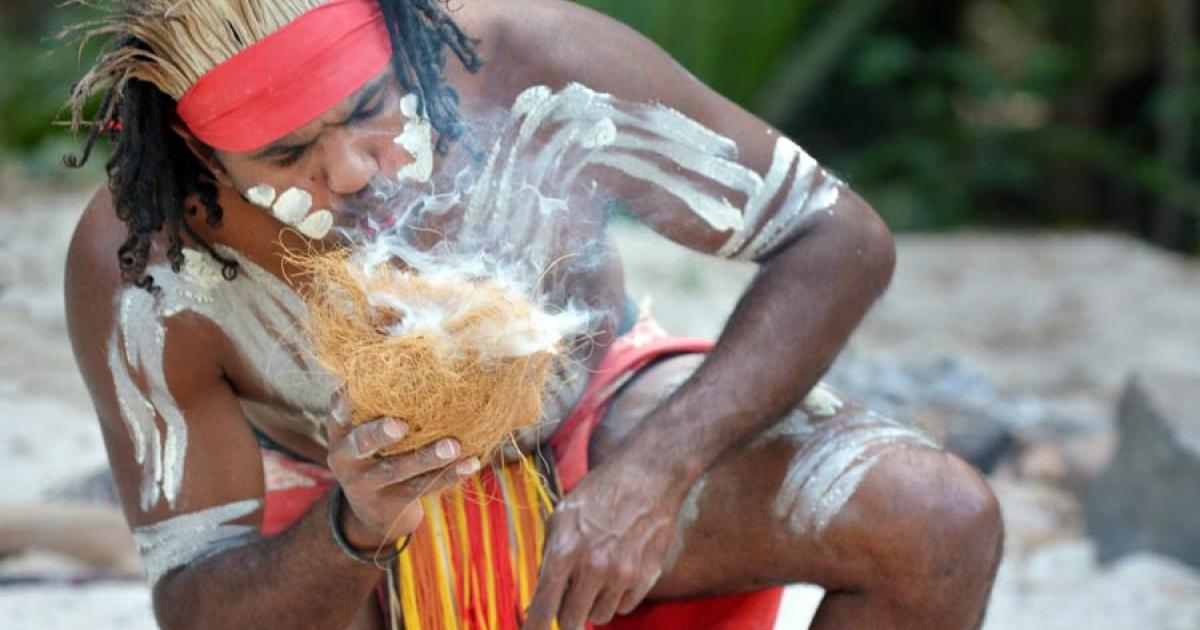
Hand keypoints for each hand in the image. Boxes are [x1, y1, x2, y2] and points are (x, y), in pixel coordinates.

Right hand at [324, 396, 480, 549]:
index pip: (339, 411)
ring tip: (452, 445)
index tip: (357, 393)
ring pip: (397, 470)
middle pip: (361, 445)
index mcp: (340, 430)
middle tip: (401, 425)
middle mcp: (346, 457)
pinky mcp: (391, 503)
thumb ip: (379, 392)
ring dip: (426, 457)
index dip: (346, 402)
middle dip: (379, 434)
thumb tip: (404, 333)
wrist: (371, 510)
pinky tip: (471, 463)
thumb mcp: (364, 422)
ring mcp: (367, 484)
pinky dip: (449, 476)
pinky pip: (422, 488)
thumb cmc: (377, 446)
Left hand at [524, 459, 688, 629]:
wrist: (649, 476)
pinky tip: (620, 568)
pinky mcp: (647, 577)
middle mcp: (593, 568)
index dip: (534, 628)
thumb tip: (539, 597)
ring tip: (600, 573)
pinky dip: (618, 596)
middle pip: (571, 622)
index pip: (543, 608)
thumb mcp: (562, 517)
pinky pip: (625, 607)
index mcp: (565, 551)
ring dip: (594, 603)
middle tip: (570, 597)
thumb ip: (549, 557)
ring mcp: (623, 575)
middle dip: (567, 614)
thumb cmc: (600, 492)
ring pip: (600, 616)